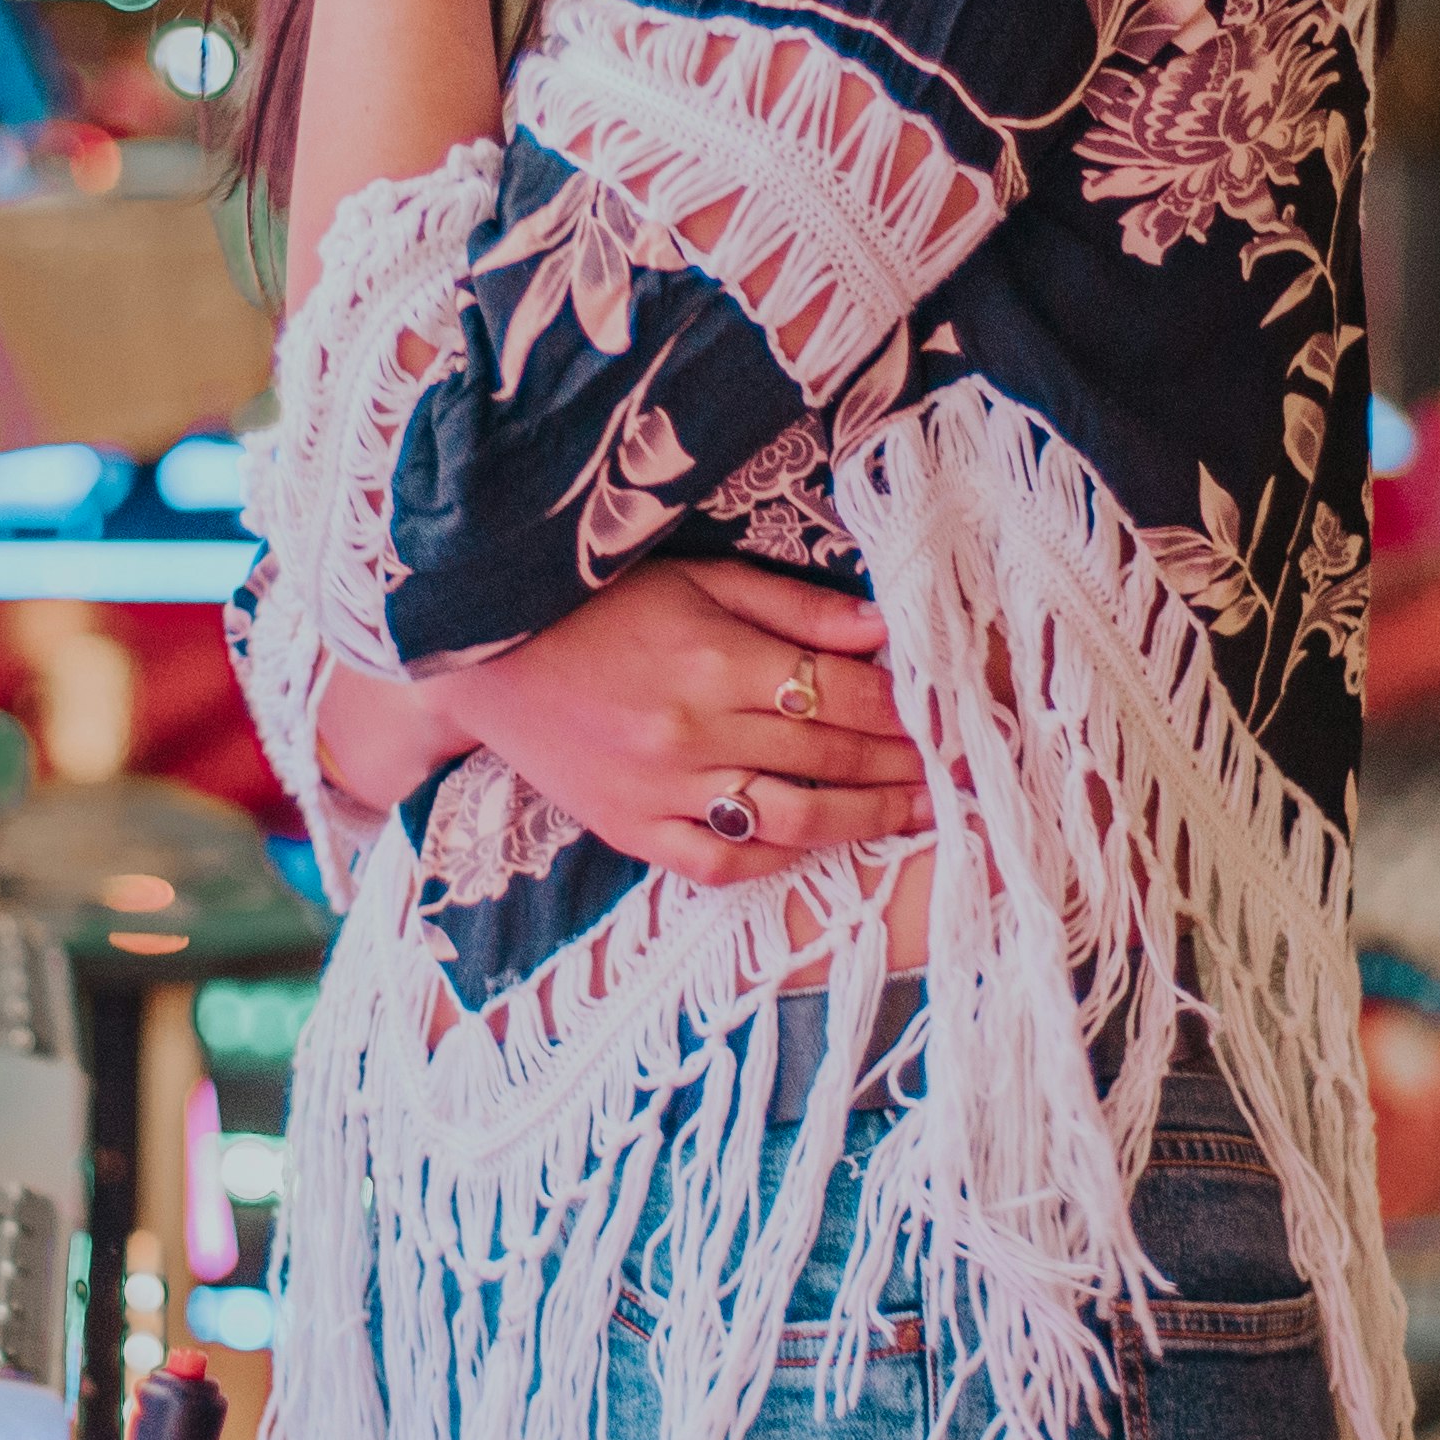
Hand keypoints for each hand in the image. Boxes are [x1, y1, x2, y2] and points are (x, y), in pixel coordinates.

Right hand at [423, 559, 920, 888]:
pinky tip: (818, 845)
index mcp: (712, 659)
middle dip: (906, 763)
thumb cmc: (590, 599)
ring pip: (789, 820)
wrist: (474, 648)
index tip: (956, 714)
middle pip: (828, 757)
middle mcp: (691, 733)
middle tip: (965, 768)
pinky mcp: (624, 829)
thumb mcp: (693, 576)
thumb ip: (790, 607)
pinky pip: (715, 863)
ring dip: (866, 819)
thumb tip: (882, 629)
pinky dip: (773, 858)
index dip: (907, 708)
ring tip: (922, 813)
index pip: (840, 694)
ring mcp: (657, 791)